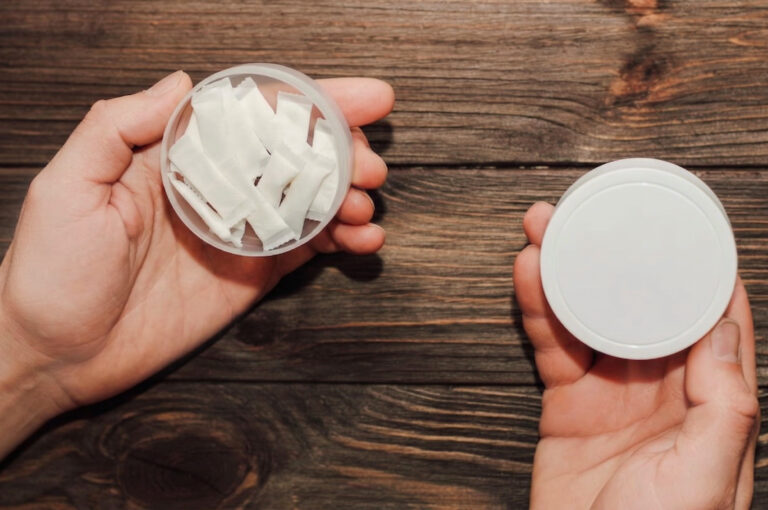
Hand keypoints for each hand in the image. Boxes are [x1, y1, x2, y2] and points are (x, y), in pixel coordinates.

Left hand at [0, 71, 393, 452]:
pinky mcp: (252, 274)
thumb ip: (117, 125)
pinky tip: (362, 239)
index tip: (358, 98)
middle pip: (295, 155)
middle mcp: (217, 188)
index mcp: (179, 157)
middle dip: (343, 151)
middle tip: (370, 163)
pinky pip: (307, 250)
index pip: (255, 115)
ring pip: (311, 201)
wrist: (59, 353)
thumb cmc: (51, 270)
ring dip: (349, 196)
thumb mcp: (68, 185)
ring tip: (367, 203)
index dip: (310, 102)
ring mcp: (239, 232)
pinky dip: (342, 242)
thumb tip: (182, 83)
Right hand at [514, 202, 758, 509]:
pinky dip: (537, 310)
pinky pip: (551, 347)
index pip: (711, 320)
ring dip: (568, 272)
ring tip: (545, 230)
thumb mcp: (704, 477)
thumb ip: (722, 406)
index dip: (699, 269)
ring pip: (589, 316)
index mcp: (707, 401)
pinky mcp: (566, 403)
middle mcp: (660, 388)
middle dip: (618, 257)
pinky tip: (528, 277)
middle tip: (594, 214)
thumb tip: (722, 327)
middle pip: (639, 305)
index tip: (681, 224)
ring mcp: (610, 393)